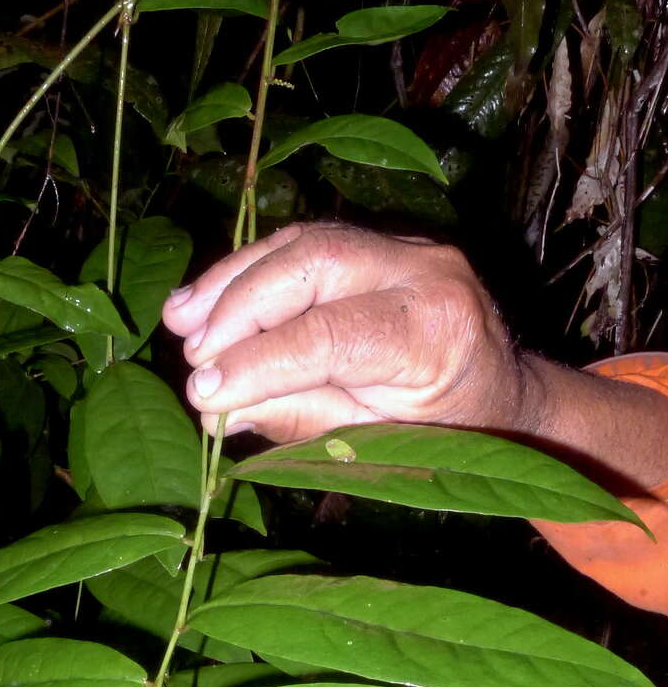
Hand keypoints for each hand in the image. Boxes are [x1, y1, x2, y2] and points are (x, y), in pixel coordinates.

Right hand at [161, 221, 534, 444]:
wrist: (506, 396)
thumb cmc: (448, 437)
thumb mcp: (380, 445)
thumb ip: (305, 421)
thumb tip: (219, 411)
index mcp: (436, 333)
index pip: (330, 337)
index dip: (258, 363)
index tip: (202, 392)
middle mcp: (428, 273)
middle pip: (312, 265)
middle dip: (240, 308)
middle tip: (192, 356)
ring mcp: (408, 248)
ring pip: (303, 242)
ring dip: (232, 281)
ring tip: (180, 322)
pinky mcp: (384, 242)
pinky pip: (306, 242)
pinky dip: (250, 270)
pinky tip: (203, 300)